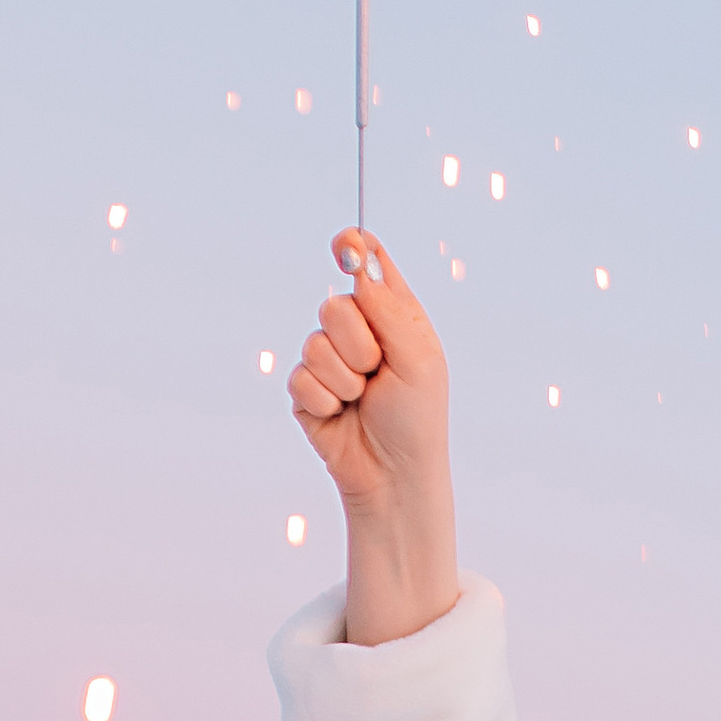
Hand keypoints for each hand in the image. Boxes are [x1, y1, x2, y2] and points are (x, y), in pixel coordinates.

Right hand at [287, 231, 458, 645]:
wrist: (394, 475)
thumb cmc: (417, 418)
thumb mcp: (418, 358)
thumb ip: (390, 310)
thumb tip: (361, 265)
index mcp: (394, 317)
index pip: (368, 265)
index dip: (353, 248)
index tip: (345, 245)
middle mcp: (360, 333)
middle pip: (335, 305)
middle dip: (357, 342)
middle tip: (377, 372)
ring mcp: (330, 361)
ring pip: (315, 344)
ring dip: (343, 379)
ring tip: (363, 401)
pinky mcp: (307, 391)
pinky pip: (302, 378)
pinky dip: (325, 400)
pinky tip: (341, 416)